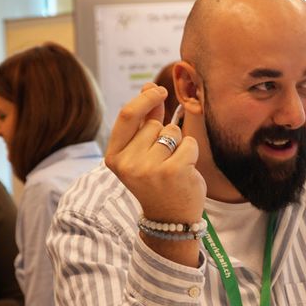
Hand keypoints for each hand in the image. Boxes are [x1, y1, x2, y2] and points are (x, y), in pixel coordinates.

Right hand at [105, 84, 205, 224]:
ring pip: (172, 132)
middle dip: (163, 134)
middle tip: (161, 162)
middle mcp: (128, 163)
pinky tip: (185, 171)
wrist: (170, 219)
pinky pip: (189, 143)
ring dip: (178, 145)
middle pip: (154, 124)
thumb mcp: (143, 152)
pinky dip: (192, 152)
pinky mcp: (173, 171)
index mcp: (114, 157)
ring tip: (172, 168)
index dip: (144, 98)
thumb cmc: (157, 181)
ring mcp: (150, 168)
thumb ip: (145, 120)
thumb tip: (148, 86)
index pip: (126, 116)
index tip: (159, 90)